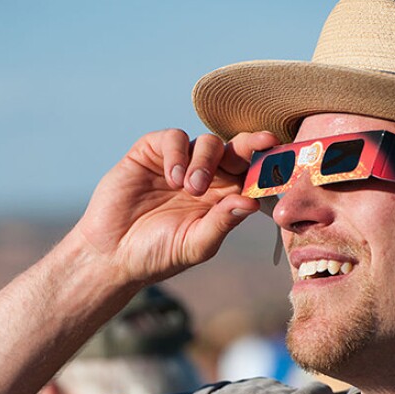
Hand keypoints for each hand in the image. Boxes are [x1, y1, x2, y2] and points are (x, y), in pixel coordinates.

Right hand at [76, 128, 280, 283]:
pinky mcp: (151, 153)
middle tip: (262, 144)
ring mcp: (178, 163)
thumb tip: (252, 202)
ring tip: (191, 188)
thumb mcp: (196, 244)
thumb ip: (223, 222)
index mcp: (222, 198)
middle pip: (236, 150)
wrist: (112, 254)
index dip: (267, 163)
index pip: (251, 174)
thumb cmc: (158, 255)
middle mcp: (205, 177)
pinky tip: (172, 180)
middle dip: (251, 145)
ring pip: (207, 142)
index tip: (282, 154)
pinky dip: (178, 154)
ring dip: (206, 160)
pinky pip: (173, 138)